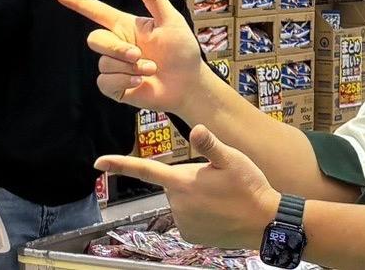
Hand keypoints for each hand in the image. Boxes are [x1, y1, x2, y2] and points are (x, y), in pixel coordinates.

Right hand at [56, 0, 211, 115]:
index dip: (78, 2)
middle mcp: (117, 45)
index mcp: (126, 26)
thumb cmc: (182, 51)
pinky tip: (140, 82)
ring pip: (103, 63)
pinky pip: (105, 82)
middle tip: (138, 54)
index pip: (97, 12)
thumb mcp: (172, 22)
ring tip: (150, 70)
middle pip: (95, 40)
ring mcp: (115, 66)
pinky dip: (123, 82)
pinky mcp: (115, 87)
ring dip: (129, 68)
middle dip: (116, 48)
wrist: (189, 84)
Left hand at [96, 125, 279, 250]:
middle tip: (216, 182)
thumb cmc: (250, 187)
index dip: (119, 164)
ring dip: (195, 198)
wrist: (265, 223)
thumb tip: (196, 128)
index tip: (98, 163)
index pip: (145, 170)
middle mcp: (178, 204)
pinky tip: (218, 213)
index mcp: (182, 182)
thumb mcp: (233, 159)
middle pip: (173, 184)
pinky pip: (188, 219)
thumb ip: (211, 145)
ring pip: (181, 202)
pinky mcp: (191, 235)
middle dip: (189, 180)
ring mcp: (183, 222)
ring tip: (221, 198)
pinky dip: (199, 215)